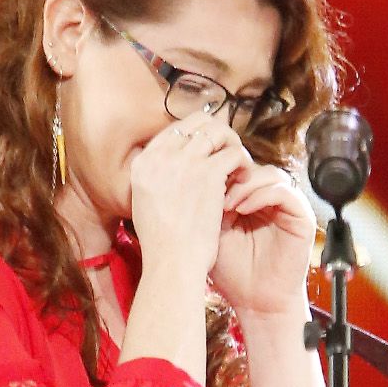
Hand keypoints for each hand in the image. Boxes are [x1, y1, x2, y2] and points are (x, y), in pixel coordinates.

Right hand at [127, 118, 245, 285]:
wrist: (172, 264)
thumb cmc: (163, 245)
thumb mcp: (146, 204)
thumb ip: (158, 179)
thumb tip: (177, 166)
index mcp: (143, 163)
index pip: (174, 130)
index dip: (197, 136)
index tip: (210, 151)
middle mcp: (161, 155)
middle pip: (197, 122)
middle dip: (218, 134)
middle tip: (229, 153)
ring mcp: (184, 161)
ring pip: (218, 131)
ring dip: (233, 145)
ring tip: (239, 165)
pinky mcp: (208, 173)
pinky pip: (234, 152)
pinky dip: (243, 163)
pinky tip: (244, 178)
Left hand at [211, 152, 317, 324]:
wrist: (256, 304)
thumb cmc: (234, 274)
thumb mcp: (213, 232)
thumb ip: (210, 204)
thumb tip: (198, 174)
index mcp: (252, 201)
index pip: (239, 170)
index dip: (221, 171)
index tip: (200, 182)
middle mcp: (271, 201)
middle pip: (255, 167)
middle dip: (232, 174)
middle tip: (211, 189)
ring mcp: (288, 208)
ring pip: (270, 174)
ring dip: (246, 184)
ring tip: (226, 203)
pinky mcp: (302, 218)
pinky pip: (285, 193)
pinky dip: (262, 195)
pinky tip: (242, 209)